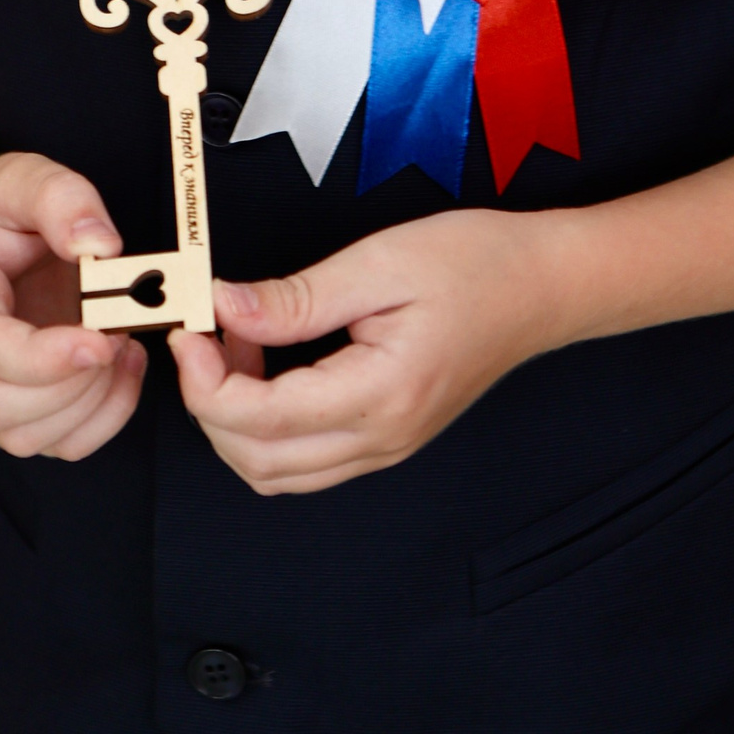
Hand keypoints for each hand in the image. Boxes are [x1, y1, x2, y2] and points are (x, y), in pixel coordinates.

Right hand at [0, 152, 146, 459]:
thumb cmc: (2, 209)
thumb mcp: (26, 176)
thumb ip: (62, 199)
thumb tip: (99, 245)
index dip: (42, 357)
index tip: (99, 340)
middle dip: (68, 386)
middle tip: (114, 335)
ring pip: (24, 436)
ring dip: (88, 404)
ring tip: (121, 345)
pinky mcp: (20, 405)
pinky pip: (57, 443)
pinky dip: (102, 420)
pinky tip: (122, 369)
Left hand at [170, 208, 558, 493]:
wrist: (542, 286)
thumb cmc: (478, 265)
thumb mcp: (379, 263)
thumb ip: (296, 296)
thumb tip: (224, 307)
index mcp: (380, 395)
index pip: (260, 420)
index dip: (205, 380)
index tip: (191, 329)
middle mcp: (382, 438)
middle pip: (258, 461)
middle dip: (211, 403)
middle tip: (205, 334)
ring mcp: (385, 445)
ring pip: (278, 470)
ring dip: (238, 417)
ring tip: (240, 342)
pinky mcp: (386, 437)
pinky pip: (306, 456)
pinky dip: (269, 421)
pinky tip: (271, 360)